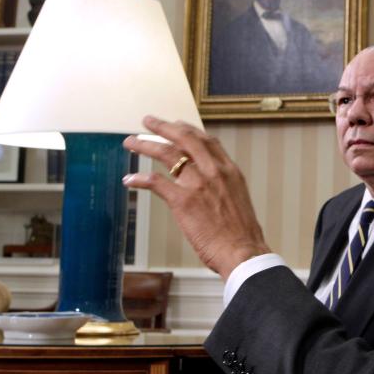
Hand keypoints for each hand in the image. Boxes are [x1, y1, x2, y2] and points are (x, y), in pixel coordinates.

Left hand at [123, 115, 269, 277]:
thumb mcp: (238, 200)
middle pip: (185, 139)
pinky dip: (140, 179)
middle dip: (164, 127)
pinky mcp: (183, 201)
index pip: (207, 141)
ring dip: (146, 145)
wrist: (243, 251)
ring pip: (167, 154)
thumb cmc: (241, 234)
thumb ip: (223, 187)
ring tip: (131, 142)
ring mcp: (198, 184)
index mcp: (229, 171)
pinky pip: (156, 182)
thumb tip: (211, 188)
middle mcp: (214, 172)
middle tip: (148, 121)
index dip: (188, 130)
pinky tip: (130, 179)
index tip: (176, 125)